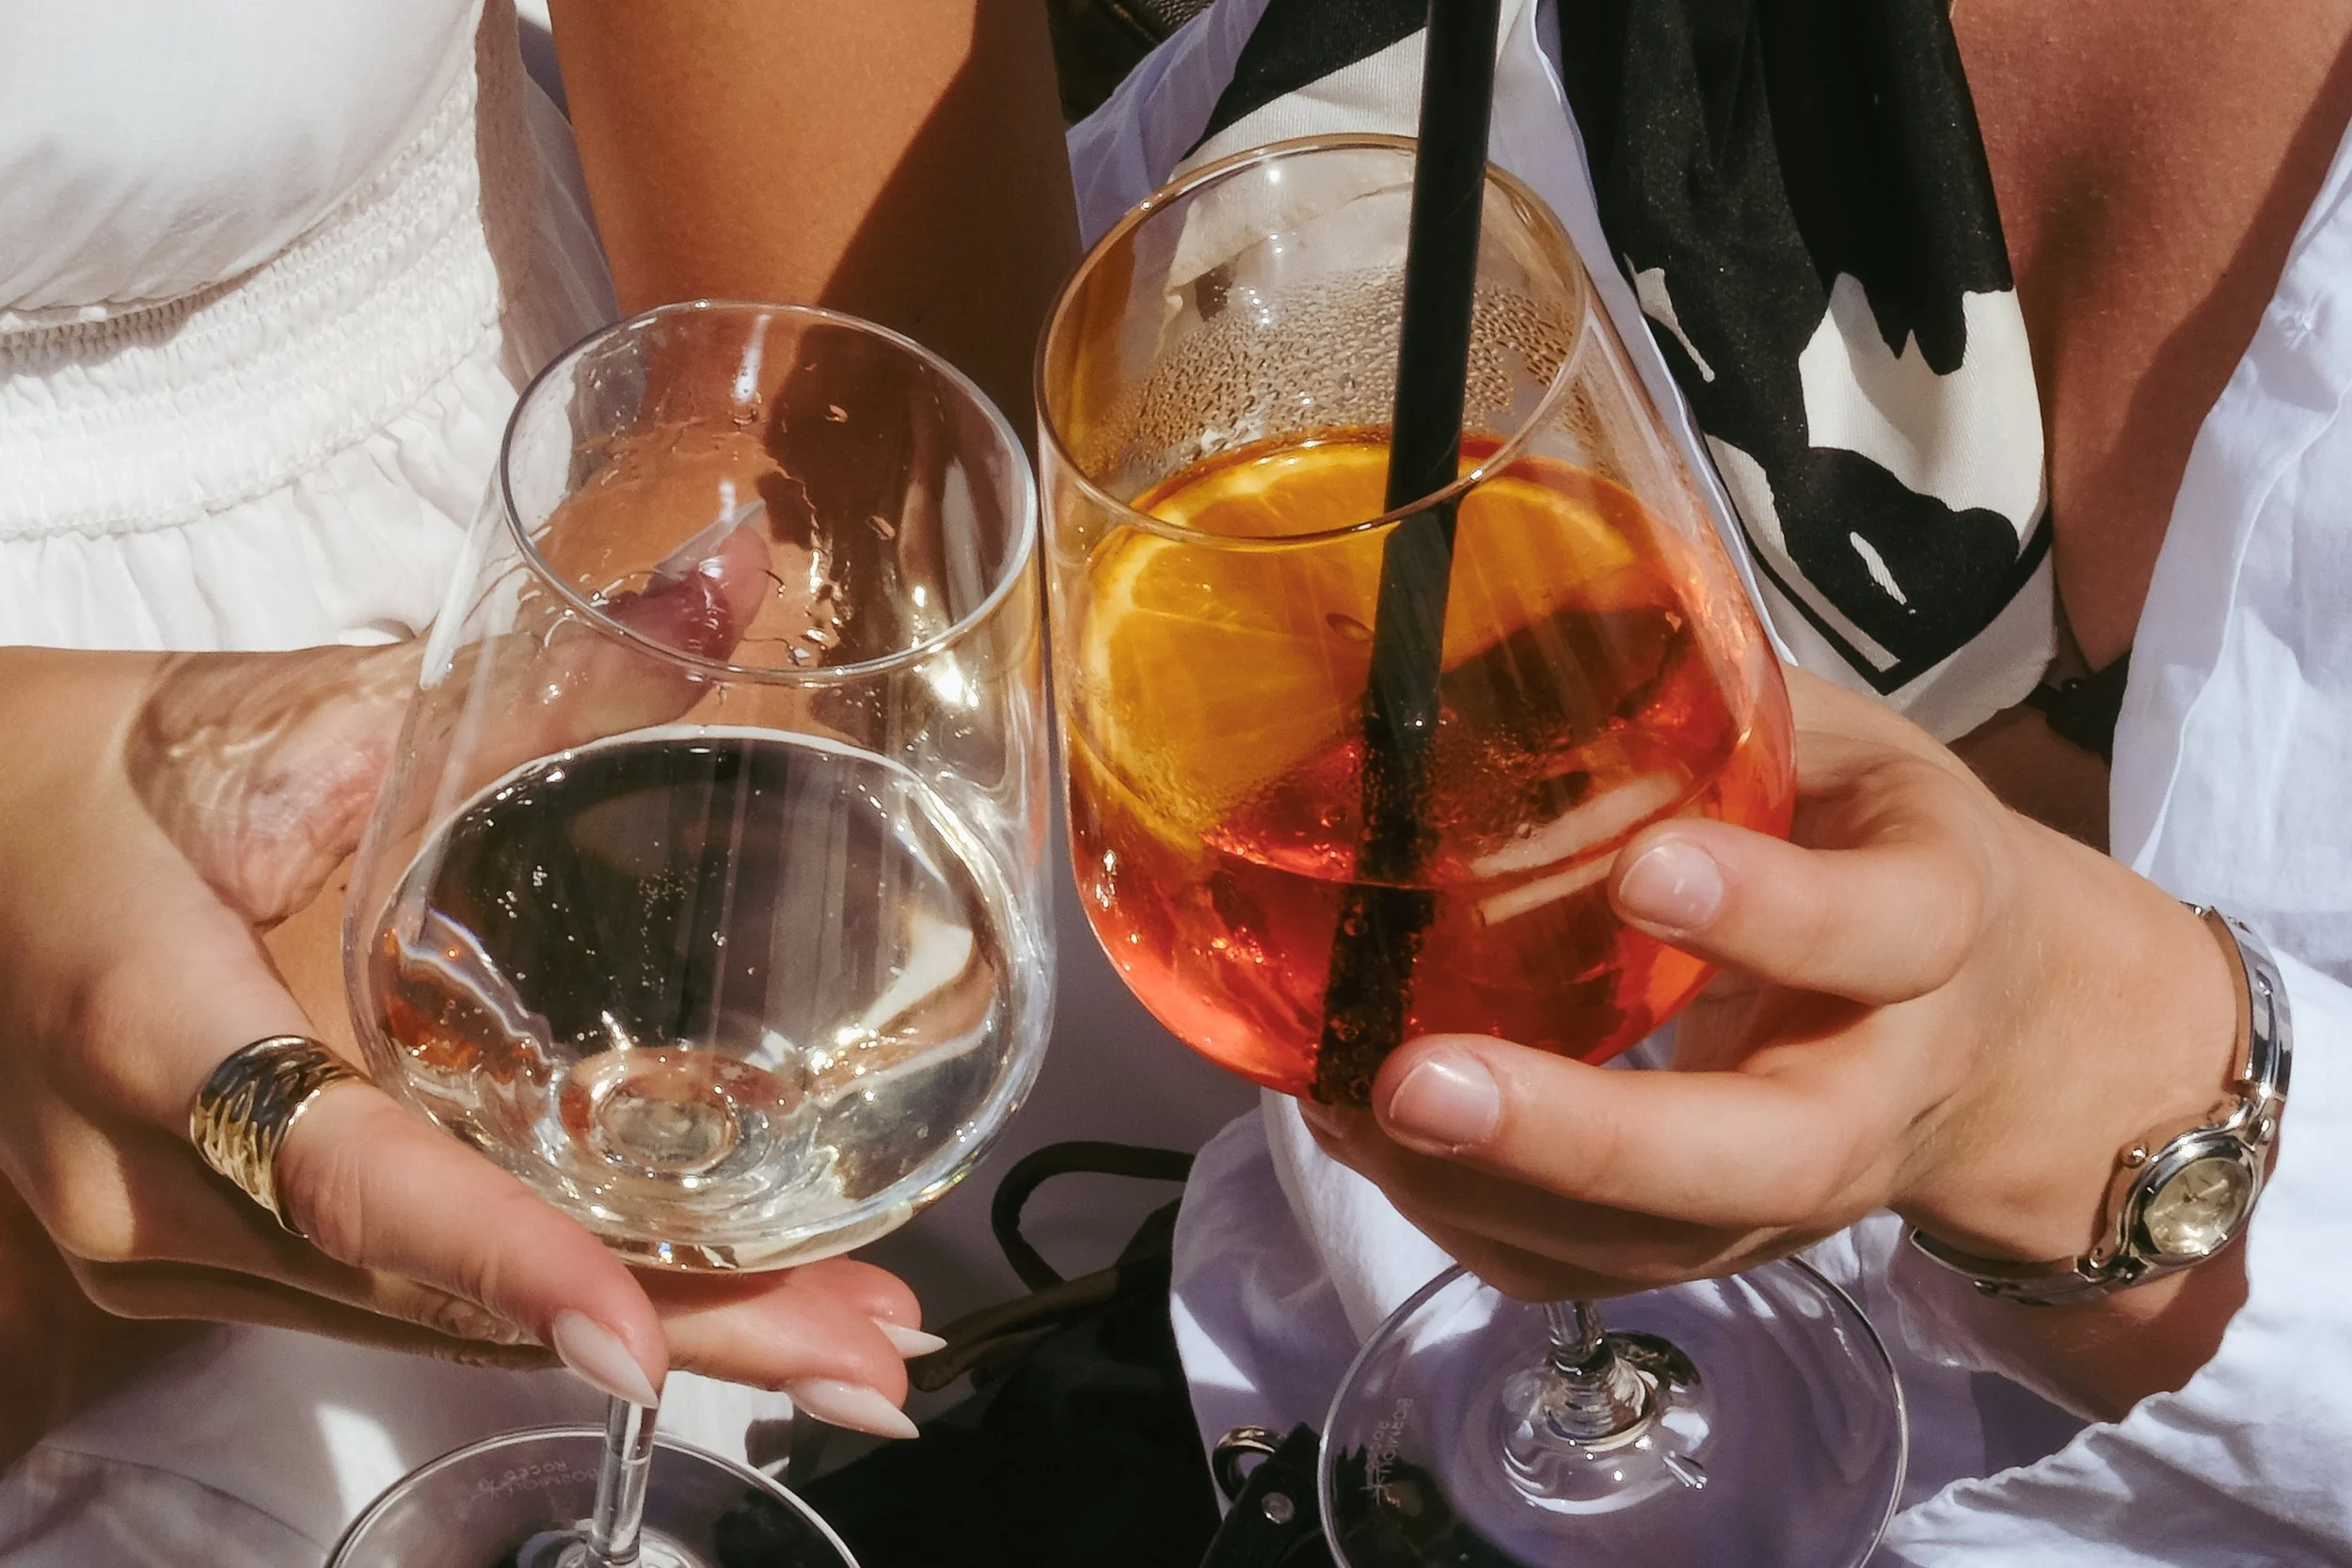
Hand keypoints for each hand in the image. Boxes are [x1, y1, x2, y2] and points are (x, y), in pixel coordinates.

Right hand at [0, 535, 925, 1452]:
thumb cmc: (123, 773)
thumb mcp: (298, 712)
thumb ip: (520, 674)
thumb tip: (728, 573)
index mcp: (147, 1020)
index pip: (337, 1164)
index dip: (494, 1253)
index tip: (633, 1332)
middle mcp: (150, 1175)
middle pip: (426, 1285)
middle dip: (665, 1327)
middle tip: (858, 1359)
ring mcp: (172, 1239)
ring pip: (428, 1319)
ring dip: (649, 1337)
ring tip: (839, 1351)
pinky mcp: (214, 1254)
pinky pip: (401, 1303)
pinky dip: (555, 1313)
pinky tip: (707, 1320)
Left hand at [1303, 672, 2243, 1413]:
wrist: (2004, 1039)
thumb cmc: (1881, 852)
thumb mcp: (1835, 745)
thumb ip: (1700, 697)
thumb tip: (1490, 622)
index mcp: (1935, 926)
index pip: (1880, 931)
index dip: (1771, 910)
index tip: (1644, 868)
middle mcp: (1873, 1090)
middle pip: (1759, 1156)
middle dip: (1582, 1135)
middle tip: (1420, 1081)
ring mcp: (1793, 1199)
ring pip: (1652, 1242)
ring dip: (1480, 1188)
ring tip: (1343, 1102)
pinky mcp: (1715, 1249)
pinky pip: (1586, 1271)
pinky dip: (1462, 1217)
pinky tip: (1358, 1133)